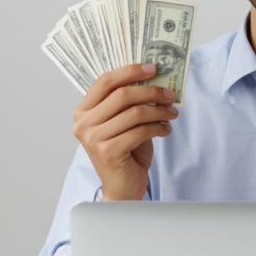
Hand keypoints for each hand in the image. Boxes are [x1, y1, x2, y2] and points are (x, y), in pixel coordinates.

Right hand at [72, 63, 177, 200]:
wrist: (123, 187)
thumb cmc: (125, 152)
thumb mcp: (125, 122)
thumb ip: (130, 103)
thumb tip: (154, 78)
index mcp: (83, 111)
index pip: (105, 81)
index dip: (130, 71)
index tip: (153, 68)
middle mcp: (83, 123)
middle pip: (122, 95)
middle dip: (151, 92)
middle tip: (170, 94)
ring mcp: (93, 139)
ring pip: (134, 113)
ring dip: (159, 111)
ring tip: (172, 113)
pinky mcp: (108, 152)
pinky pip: (140, 131)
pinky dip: (158, 127)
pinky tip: (166, 129)